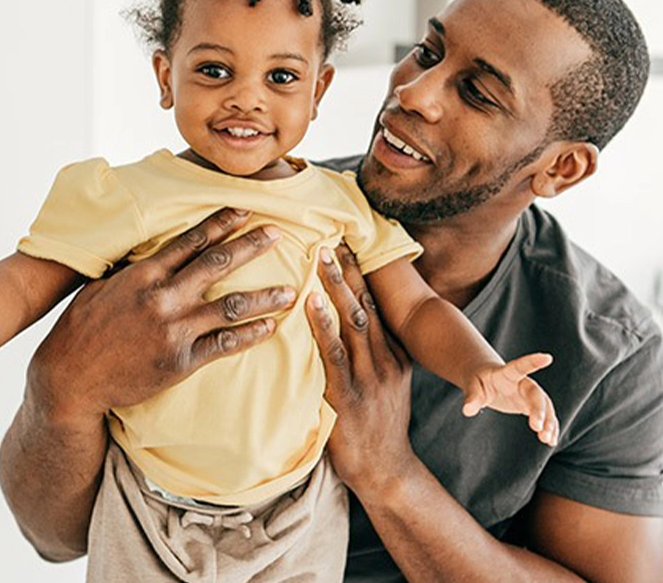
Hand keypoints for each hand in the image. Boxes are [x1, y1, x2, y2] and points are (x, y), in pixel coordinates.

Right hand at [29, 208, 296, 423]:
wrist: (69, 379)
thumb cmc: (82, 328)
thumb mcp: (102, 287)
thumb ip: (134, 269)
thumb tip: (153, 249)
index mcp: (143, 275)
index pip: (190, 241)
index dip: (221, 223)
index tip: (246, 210)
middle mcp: (162, 298)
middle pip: (217, 264)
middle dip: (251, 247)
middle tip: (278, 234)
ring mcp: (173, 330)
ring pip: (230, 307)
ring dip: (264, 297)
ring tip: (290, 292)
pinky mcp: (180, 361)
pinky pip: (224, 345)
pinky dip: (250, 335)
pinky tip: (270, 327)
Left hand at [306, 245, 413, 493]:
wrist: (386, 469)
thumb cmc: (378, 424)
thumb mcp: (387, 385)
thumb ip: (372, 355)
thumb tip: (349, 323)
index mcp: (395, 354)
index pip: (378, 304)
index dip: (362, 272)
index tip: (348, 244)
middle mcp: (386, 359)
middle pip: (367, 303)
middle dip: (349, 269)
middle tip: (332, 236)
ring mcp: (369, 377)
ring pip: (353, 320)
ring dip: (336, 286)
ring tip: (320, 256)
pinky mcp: (348, 395)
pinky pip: (333, 353)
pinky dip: (322, 325)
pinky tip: (309, 302)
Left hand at [462, 353, 558, 445]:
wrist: (487, 380)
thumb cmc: (478, 380)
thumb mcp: (472, 386)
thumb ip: (472, 397)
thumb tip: (467, 410)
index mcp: (507, 373)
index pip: (520, 367)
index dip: (533, 361)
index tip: (547, 357)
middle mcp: (523, 383)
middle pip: (536, 394)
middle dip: (539, 410)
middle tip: (537, 428)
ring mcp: (529, 395)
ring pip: (545, 407)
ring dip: (549, 423)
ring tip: (548, 440)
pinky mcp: (531, 406)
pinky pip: (545, 417)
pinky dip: (549, 428)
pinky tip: (551, 442)